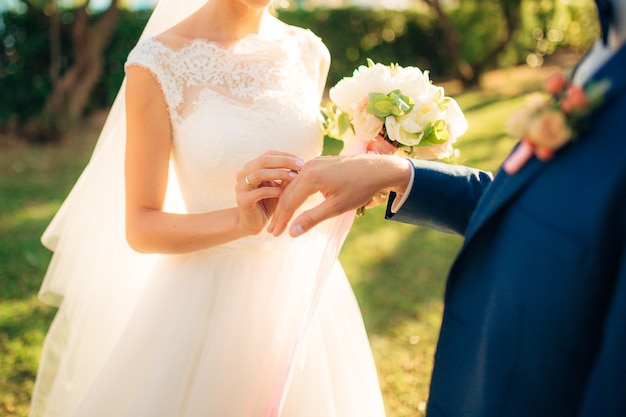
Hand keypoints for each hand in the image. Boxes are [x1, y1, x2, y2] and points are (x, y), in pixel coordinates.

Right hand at [236, 151, 302, 234]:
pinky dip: (273, 191)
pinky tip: (285, 193)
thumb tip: (301, 164)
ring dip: (279, 174)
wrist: (255, 223)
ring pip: (259, 174)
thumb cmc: (269, 202)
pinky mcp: (242, 200)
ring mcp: (240, 186)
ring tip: (294, 177)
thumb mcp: (279, 186)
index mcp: (251, 167)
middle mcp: (242, 174)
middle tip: (301, 165)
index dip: (285, 156)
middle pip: (263, 160)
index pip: (268, 154)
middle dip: (284, 162)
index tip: (302, 160)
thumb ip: (285, 176)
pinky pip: (259, 192)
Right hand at [268, 154, 411, 236]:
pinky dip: (296, 193)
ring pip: (294, 185)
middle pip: (288, 192)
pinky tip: (294, 203)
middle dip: (280, 213)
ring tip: (281, 219)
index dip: (281, 219)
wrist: (380, 169)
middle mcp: (308, 166)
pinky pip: (302, 179)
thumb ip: (312, 218)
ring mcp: (314, 163)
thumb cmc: (361, 188)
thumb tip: (292, 232)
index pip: (289, 201)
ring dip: (287, 203)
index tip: (275, 234)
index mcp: (310, 177)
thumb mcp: (336, 207)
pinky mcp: (320, 163)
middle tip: (273, 230)